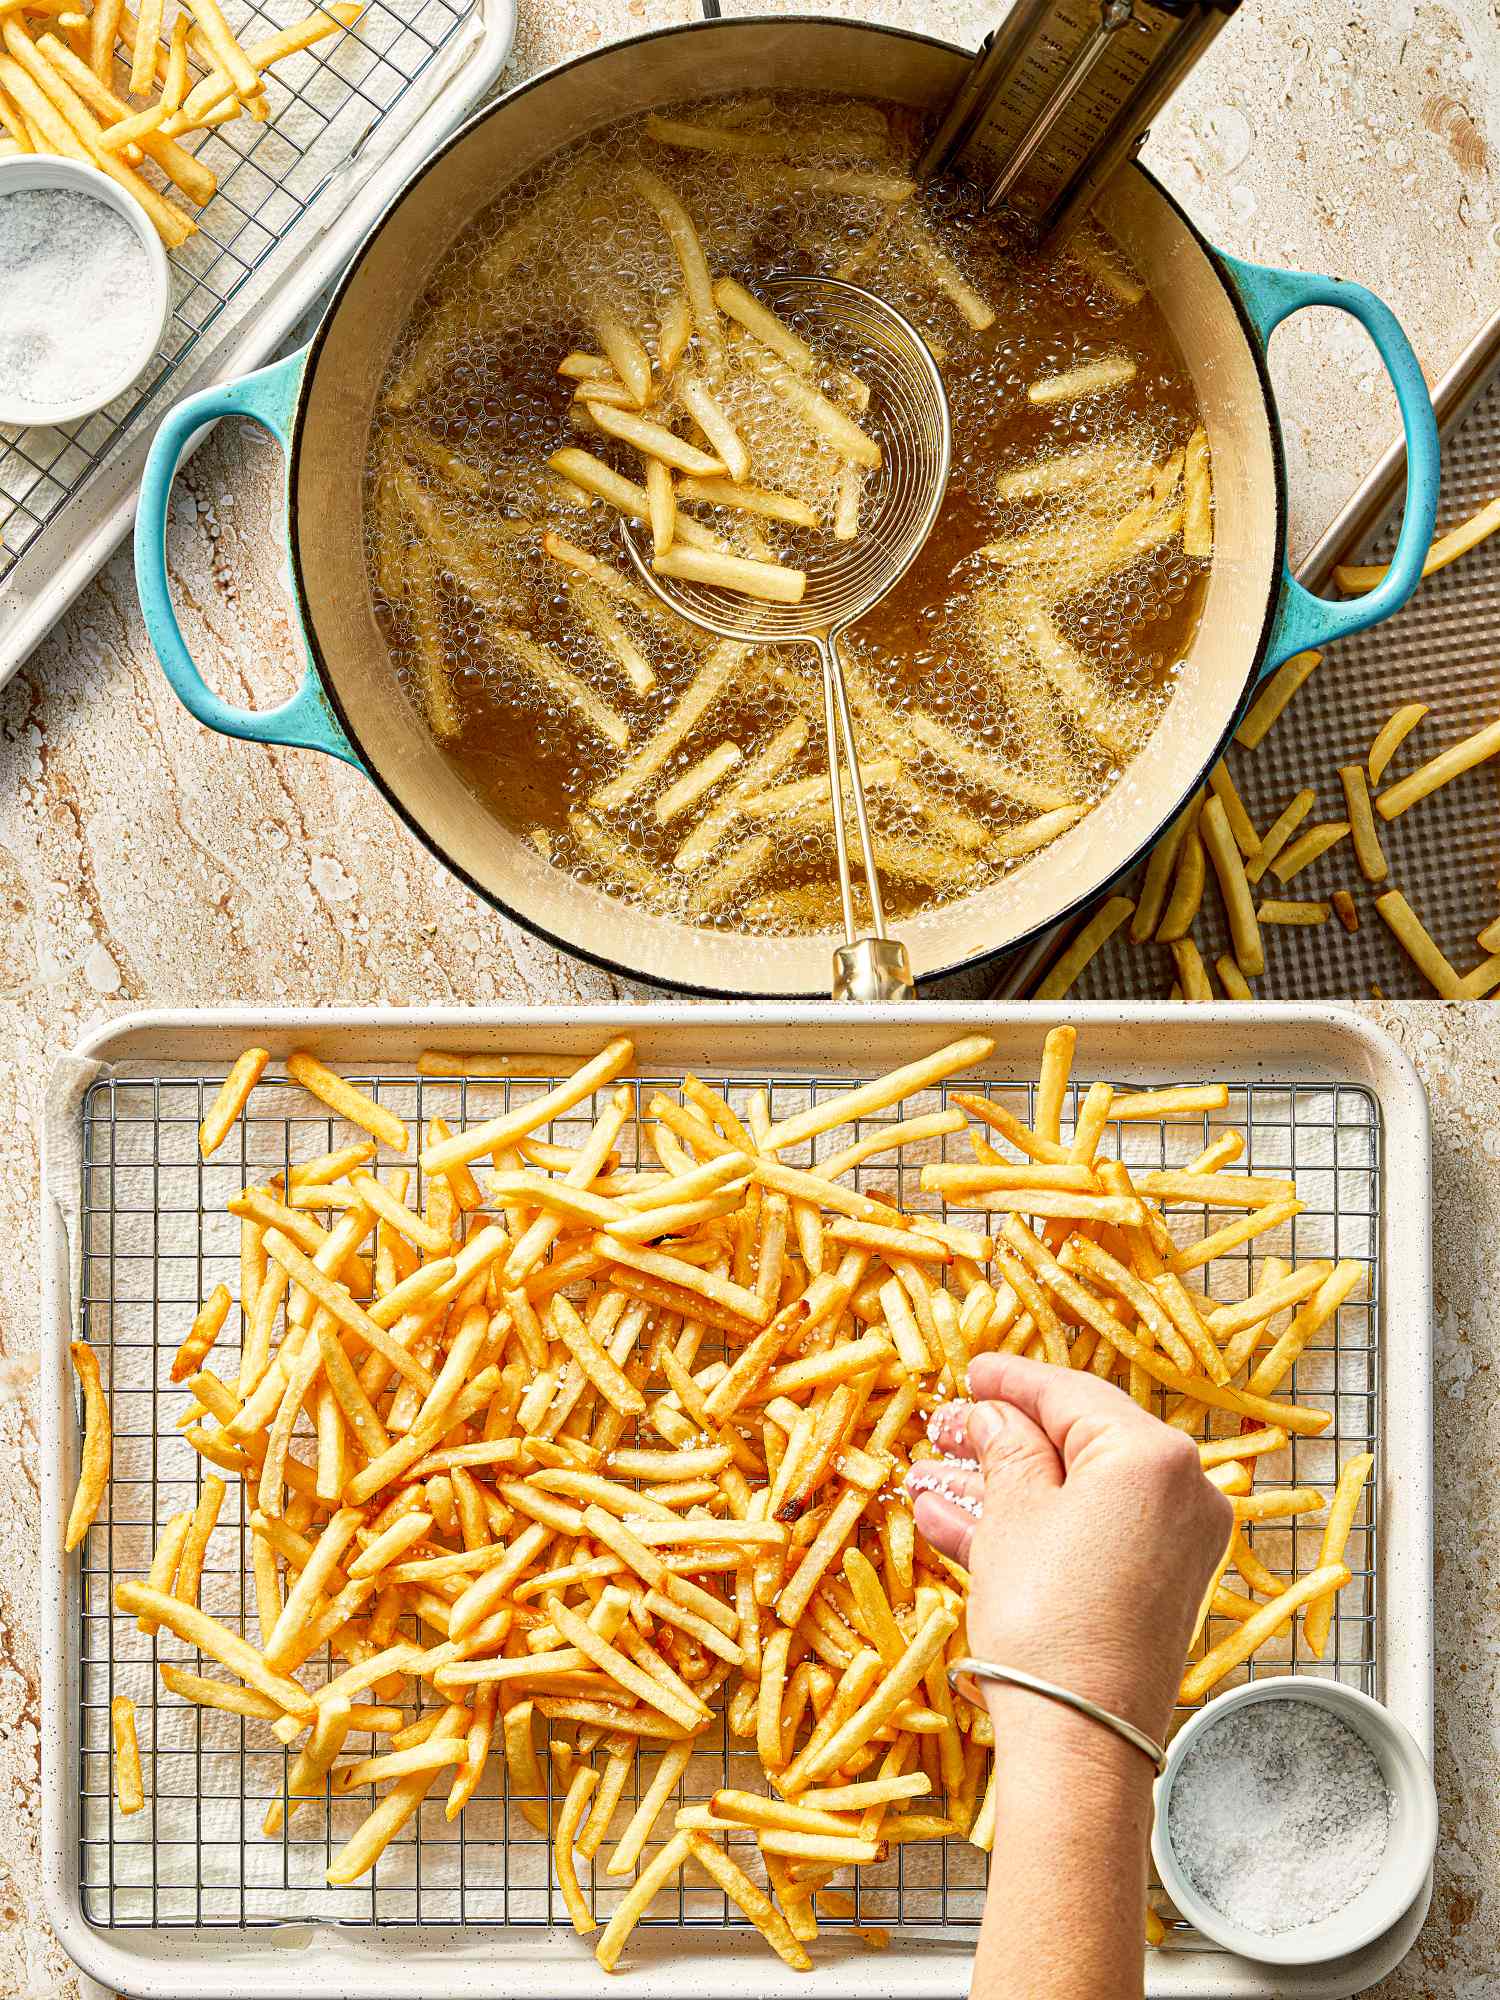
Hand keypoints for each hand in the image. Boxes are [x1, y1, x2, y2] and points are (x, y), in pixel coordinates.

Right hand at [906, 1351, 1232, 1750]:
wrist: (1081, 1738)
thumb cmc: (1045, 1613)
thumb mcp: (1011, 1514)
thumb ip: (1005, 1446)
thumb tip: (996, 1416)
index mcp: (1152, 1454)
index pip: (1072, 1394)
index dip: (1012, 1381)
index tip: (972, 1372)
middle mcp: (1182, 1489)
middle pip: (1077, 1443)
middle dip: (1001, 1439)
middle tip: (944, 1430)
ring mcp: (1176, 1541)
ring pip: (1076, 1493)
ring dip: (1004, 1487)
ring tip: (932, 1480)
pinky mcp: (1158, 1584)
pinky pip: (1090, 1534)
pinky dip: (1034, 1527)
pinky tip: (957, 1524)